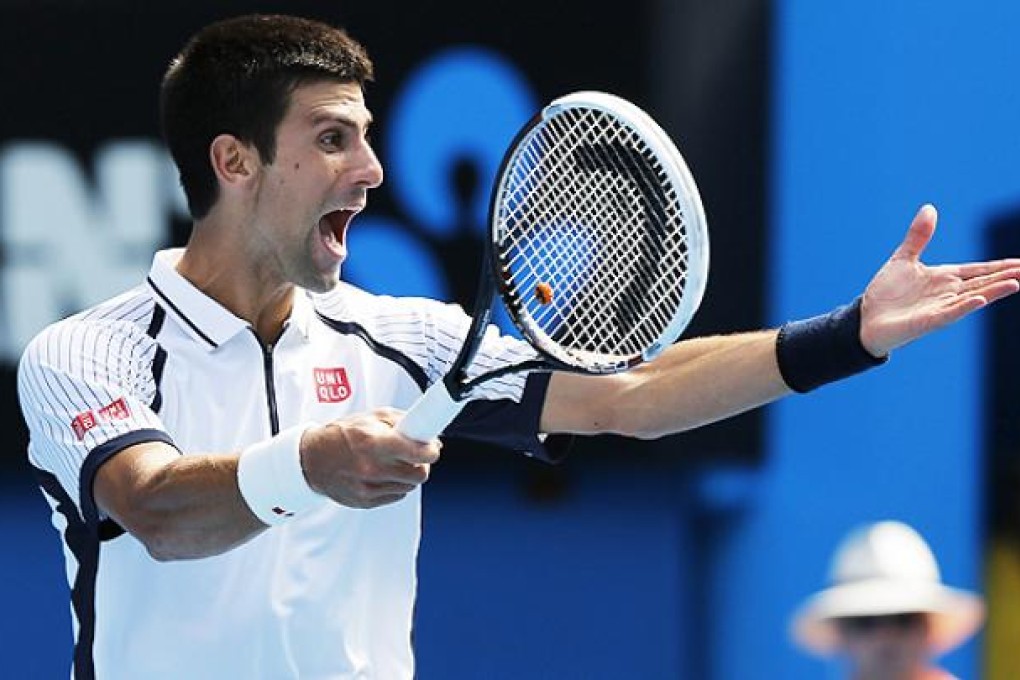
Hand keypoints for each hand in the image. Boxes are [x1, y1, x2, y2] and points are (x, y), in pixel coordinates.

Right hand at [299, 409, 440, 508]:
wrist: (312, 459)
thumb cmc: (343, 435)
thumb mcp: (372, 417)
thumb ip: (403, 422)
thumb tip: (429, 435)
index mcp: (375, 443)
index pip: (419, 454)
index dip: (431, 450)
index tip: (432, 447)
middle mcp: (372, 468)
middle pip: (420, 474)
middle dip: (422, 463)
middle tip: (415, 454)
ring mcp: (369, 488)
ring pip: (409, 486)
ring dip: (407, 474)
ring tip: (393, 462)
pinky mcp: (366, 502)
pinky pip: (396, 495)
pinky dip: (395, 485)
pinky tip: (383, 473)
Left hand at [859, 204, 1019, 356]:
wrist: (865, 318)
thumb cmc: (886, 293)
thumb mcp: (903, 258)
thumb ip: (919, 236)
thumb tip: (930, 207)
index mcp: (944, 278)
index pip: (978, 270)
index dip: (1000, 266)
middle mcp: (947, 293)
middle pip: (982, 283)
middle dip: (1005, 276)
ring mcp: (939, 307)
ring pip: (973, 297)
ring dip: (993, 291)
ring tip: (1016, 282)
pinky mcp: (927, 321)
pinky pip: (949, 313)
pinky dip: (964, 307)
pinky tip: (980, 300)